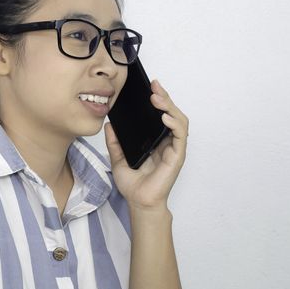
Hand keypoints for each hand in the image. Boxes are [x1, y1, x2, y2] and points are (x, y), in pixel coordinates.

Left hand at [104, 79, 188, 210]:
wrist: (138, 202)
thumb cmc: (133, 184)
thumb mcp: (117, 158)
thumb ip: (114, 141)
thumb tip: (109, 125)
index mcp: (155, 140)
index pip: (160, 114)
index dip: (158, 99)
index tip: (149, 87)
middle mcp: (166, 142)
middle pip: (171, 113)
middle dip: (164, 97)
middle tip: (154, 86)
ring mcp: (173, 148)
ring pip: (179, 120)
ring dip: (170, 107)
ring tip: (157, 98)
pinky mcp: (176, 156)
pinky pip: (180, 136)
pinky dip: (174, 124)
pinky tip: (165, 117)